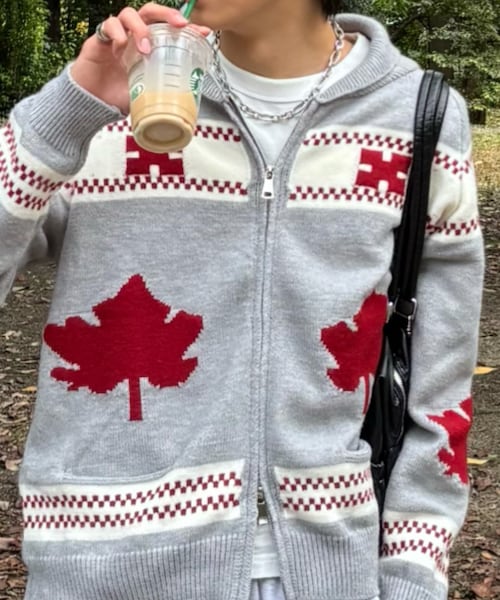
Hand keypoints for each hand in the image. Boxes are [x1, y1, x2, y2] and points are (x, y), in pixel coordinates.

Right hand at [70, 2, 210, 113]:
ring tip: (146, 48)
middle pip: (150, 12)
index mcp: (146, 47)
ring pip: (129, 14)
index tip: (202, 32)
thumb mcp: (146, 95)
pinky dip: (117, 32)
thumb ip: (161, 91)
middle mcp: (132, 37)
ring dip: (141, 28)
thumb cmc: (117, 95)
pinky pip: (108, 25)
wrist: (91, 102)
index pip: (166, 29)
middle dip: (167, 14)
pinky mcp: (99, 40)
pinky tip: (122, 46)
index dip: (184, 28)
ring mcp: (116, 36)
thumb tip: (184, 103)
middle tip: (179, 24)